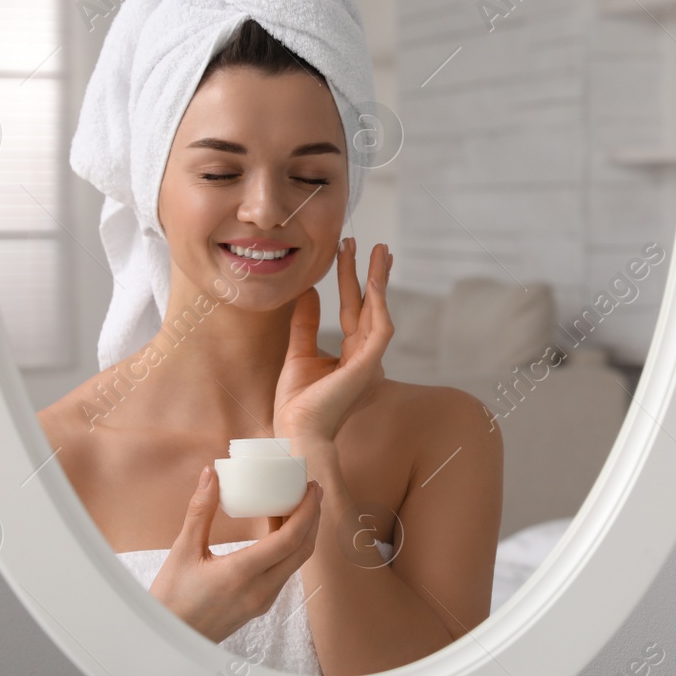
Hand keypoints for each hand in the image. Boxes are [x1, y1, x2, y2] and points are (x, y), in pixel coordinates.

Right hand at [148, 465, 322, 643]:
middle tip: (312, 490)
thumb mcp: (182, 551)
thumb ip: (199, 511)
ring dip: (302, 532)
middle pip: (302, 550)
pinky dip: (289, 548)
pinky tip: (278, 529)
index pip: (290, 540)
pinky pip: (285, 572)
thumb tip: (211, 475)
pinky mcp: (260, 605)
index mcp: (241, 575)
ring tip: (296, 504)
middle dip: (313, 517)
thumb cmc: (170, 598)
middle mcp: (260, 591)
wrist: (167, 640)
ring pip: (295, 562)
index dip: (307, 511)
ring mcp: (263, 601)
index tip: (312, 488)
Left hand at [273, 237, 393, 441]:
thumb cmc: (297, 404)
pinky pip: (380, 330)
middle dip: (373, 273)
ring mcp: (369, 362)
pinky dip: (380, 305)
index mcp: (352, 356)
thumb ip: (306, 323)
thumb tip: (310, 291)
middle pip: (370, 306)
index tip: (349, 253)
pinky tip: (374, 281)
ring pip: (380, 312)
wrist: (295, 432)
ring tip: (378, 251)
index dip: (353, 280)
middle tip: (373, 244)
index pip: (355, 310)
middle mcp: (365, 357)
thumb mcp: (298, 353)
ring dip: (380, 280)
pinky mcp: (368, 367)